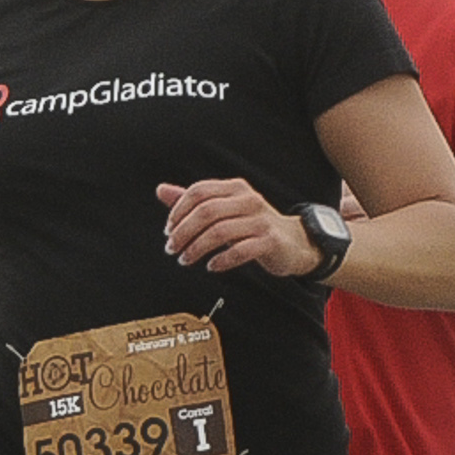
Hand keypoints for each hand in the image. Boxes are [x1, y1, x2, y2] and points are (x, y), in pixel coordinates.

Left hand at [158, 179, 313, 277]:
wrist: (293, 242)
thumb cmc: (253, 226)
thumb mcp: (224, 210)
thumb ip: (194, 201)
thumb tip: (161, 190)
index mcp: (234, 188)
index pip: (198, 192)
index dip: (178, 211)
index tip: (168, 230)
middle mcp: (248, 200)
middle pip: (206, 211)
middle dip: (183, 232)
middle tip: (172, 248)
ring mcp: (260, 220)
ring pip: (219, 232)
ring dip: (197, 248)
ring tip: (186, 259)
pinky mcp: (269, 241)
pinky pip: (240, 251)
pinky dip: (221, 260)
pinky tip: (211, 266)